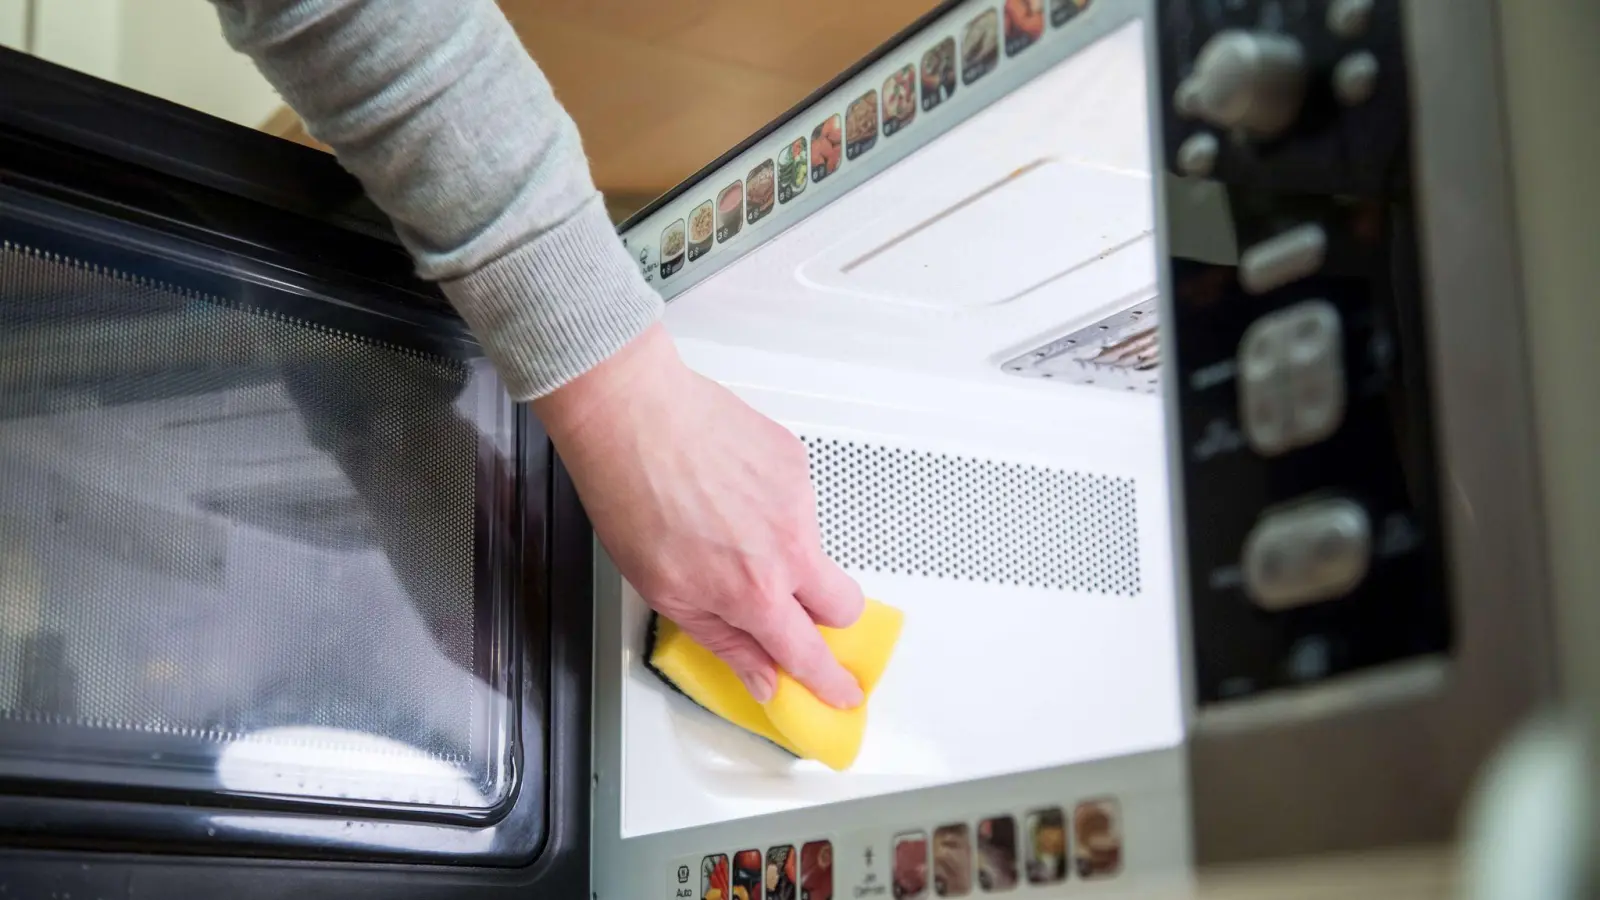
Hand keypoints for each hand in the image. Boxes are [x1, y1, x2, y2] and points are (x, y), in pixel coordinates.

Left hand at [532, 324, 865, 707]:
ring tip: (727, 531)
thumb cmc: (632, 496)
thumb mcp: (666, 595)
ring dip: (787, 554)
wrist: (633, 415)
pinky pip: (799, 503)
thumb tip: (761, 677)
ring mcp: (799, 501)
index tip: (841, 691)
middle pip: (845, 606)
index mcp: (755, 592)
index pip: (811, 654)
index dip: (830, 682)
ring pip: (817, 549)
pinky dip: (773, 508)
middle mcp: (789, 548)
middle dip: (827, 620)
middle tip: (792, 613)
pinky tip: (730, 495)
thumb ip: (725, 642)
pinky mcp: (796, 461)